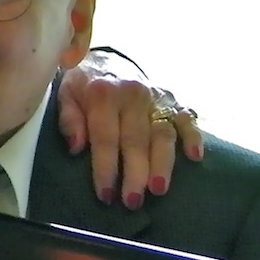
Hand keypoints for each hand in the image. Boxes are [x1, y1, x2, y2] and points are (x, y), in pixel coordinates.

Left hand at [58, 58, 202, 207]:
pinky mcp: (172, 99)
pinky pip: (187, 117)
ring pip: (163, 133)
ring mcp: (155, 97)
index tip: (105, 194)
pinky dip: (193, 136)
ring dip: (163, 163)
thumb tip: (76, 147)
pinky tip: (195, 157)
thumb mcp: (65, 95)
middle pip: (136, 140)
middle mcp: (133, 94)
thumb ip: (69, 119)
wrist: (106, 59)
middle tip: (132, 201)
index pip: (105, 137)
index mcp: (103, 94)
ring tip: (158, 189)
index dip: (105, 167)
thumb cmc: (83, 85)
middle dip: (135, 173)